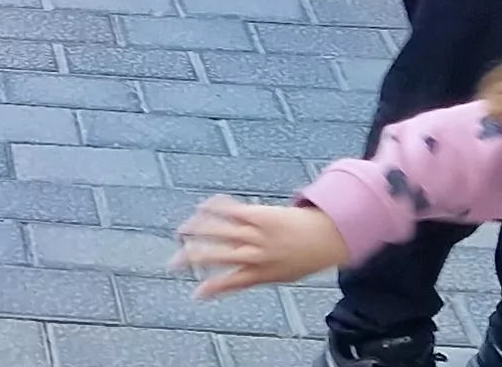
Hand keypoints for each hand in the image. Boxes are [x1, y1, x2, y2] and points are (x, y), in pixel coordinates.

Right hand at [175, 197, 352, 295]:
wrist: (327, 236)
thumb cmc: (303, 258)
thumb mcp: (279, 275)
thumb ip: (253, 277)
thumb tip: (232, 281)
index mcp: (260, 273)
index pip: (230, 283)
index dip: (211, 289)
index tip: (195, 293)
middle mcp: (256, 255)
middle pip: (217, 256)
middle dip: (193, 259)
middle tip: (174, 262)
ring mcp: (257, 234)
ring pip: (219, 232)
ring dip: (197, 231)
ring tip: (181, 232)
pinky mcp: (259, 214)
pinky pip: (231, 211)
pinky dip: (214, 208)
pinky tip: (201, 207)